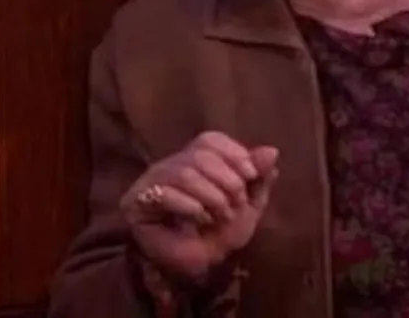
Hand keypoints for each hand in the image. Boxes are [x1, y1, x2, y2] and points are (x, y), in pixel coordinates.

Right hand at [121, 131, 278, 282]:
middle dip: (226, 180)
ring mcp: (151, 182)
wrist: (195, 268)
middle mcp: (171, 165)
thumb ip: (258, 178)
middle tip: (236, 204)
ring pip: (184, 172)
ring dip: (211, 196)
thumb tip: (272, 151)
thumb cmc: (220, 234)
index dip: (233, 154)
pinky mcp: (135, 203)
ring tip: (220, 216)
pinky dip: (190, 206)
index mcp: (195, 161)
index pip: (210, 140)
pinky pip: (164, 193)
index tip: (250, 176)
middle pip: (199, 155)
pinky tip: (200, 220)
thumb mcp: (248, 206)